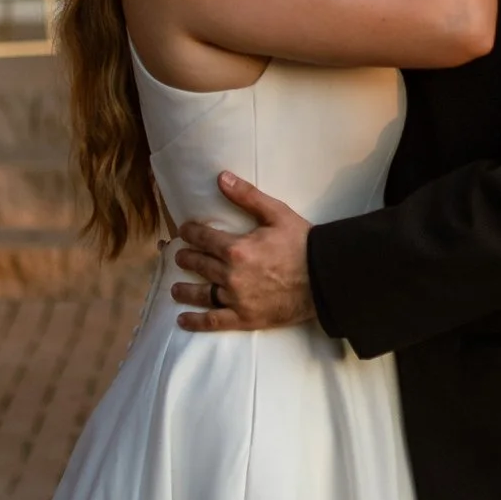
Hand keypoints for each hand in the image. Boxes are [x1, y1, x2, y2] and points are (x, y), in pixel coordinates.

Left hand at [171, 176, 313, 331]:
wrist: (324, 278)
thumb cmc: (302, 243)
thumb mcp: (277, 213)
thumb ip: (247, 196)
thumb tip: (221, 177)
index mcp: (236, 249)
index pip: (202, 238)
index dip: (190, 233)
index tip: (184, 231)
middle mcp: (231, 275)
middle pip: (199, 265)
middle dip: (186, 258)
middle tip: (180, 256)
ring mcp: (236, 299)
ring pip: (202, 294)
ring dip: (185, 290)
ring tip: (176, 289)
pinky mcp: (245, 318)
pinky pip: (214, 321)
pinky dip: (196, 322)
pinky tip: (183, 320)